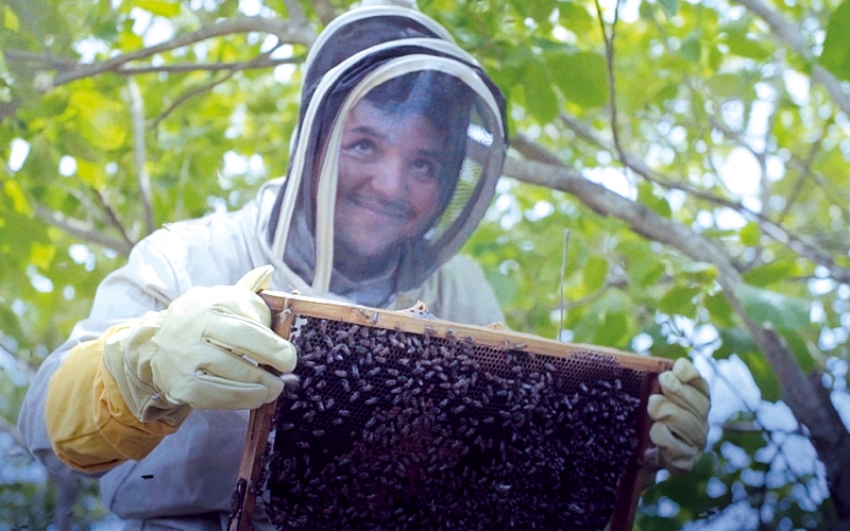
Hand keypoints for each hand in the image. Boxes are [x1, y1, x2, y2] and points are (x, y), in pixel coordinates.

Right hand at [103, 266, 296, 420]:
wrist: (154, 346)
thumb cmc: (202, 323)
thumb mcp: (220, 300)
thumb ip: (247, 290)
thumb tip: (267, 272)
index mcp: (208, 301)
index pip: (246, 310)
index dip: (269, 328)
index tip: (286, 343)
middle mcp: (195, 325)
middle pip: (239, 337)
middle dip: (270, 352)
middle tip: (289, 363)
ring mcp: (185, 355)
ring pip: (229, 369)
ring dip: (260, 381)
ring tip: (276, 386)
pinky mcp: (182, 384)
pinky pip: (215, 394)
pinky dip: (241, 397)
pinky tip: (257, 396)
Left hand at [647, 358, 709, 473]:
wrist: (644, 455)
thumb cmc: (649, 418)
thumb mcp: (653, 396)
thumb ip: (661, 381)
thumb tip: (669, 368)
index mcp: (697, 403)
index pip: (701, 386)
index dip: (691, 375)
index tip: (677, 367)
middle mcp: (702, 422)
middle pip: (698, 404)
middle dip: (679, 390)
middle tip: (663, 380)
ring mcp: (696, 443)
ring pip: (688, 423)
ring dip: (668, 412)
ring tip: (653, 408)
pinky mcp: (686, 461)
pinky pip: (675, 445)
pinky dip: (661, 436)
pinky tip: (654, 432)